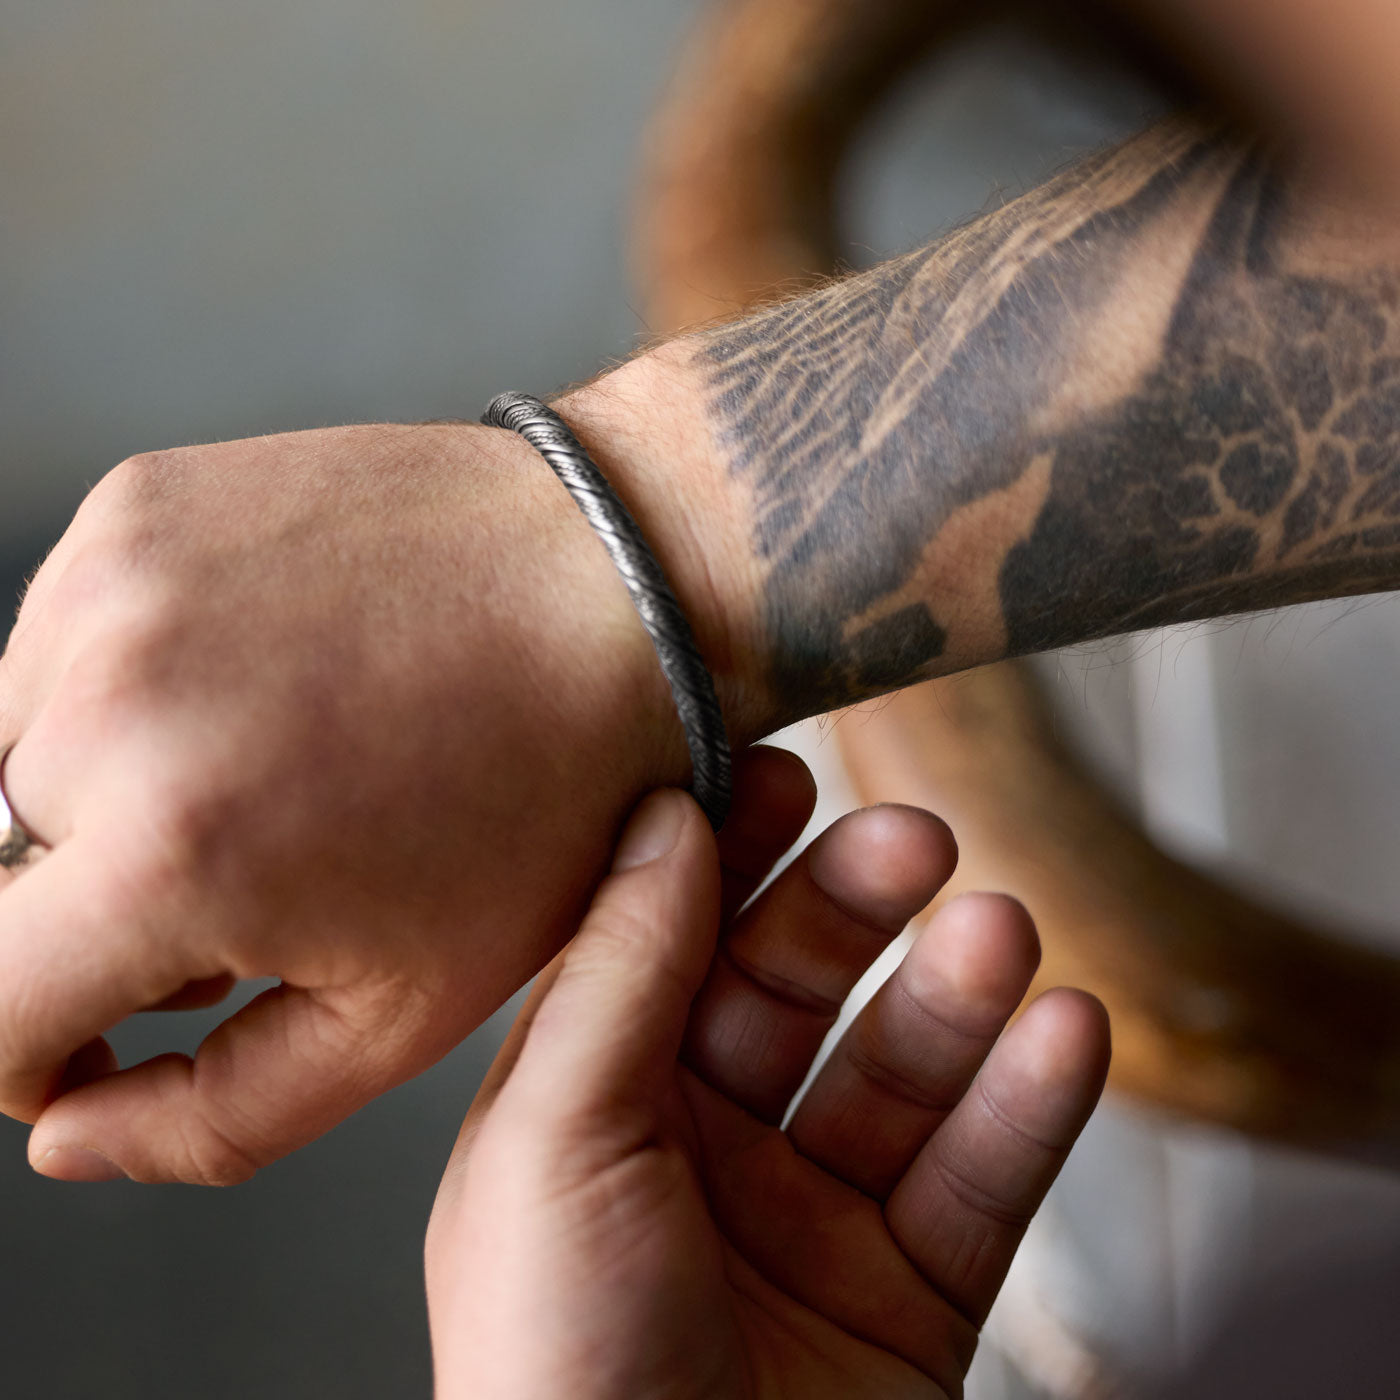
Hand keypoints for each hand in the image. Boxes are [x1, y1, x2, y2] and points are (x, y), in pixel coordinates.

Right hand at [0, 406, 756, 1184]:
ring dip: (101, 800)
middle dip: (91, 918)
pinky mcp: (138, 506)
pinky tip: (260, 689)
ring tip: (262, 778)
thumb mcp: (407, 1009)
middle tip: (243, 886)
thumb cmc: (548, 797)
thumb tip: (67, 1130)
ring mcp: (118, 582)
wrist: (619, 588)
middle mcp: (115, 699)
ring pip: (14, 755)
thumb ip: (215, 1116)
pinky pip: (62, 645)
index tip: (106, 1035)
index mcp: (177, 847)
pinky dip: (124, 695)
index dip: (27, 1054)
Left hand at [425, 748, 1109, 1399]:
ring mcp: (808, 1226)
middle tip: (914, 841)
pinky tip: (1065, 1032)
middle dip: (853, 910)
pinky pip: (979, 1182)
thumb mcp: (554, 1149)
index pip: (667, 943)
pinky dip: (1028, 1105)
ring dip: (956, 997)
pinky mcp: (909, 1300)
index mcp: (590, 1108)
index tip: (778, 773)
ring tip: (1000, 931)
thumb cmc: (554, 1383)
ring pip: (897, 1076)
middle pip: (791, 993)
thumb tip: (660, 819)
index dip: (725, 855)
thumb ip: (616, 975)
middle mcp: (698, 1153)